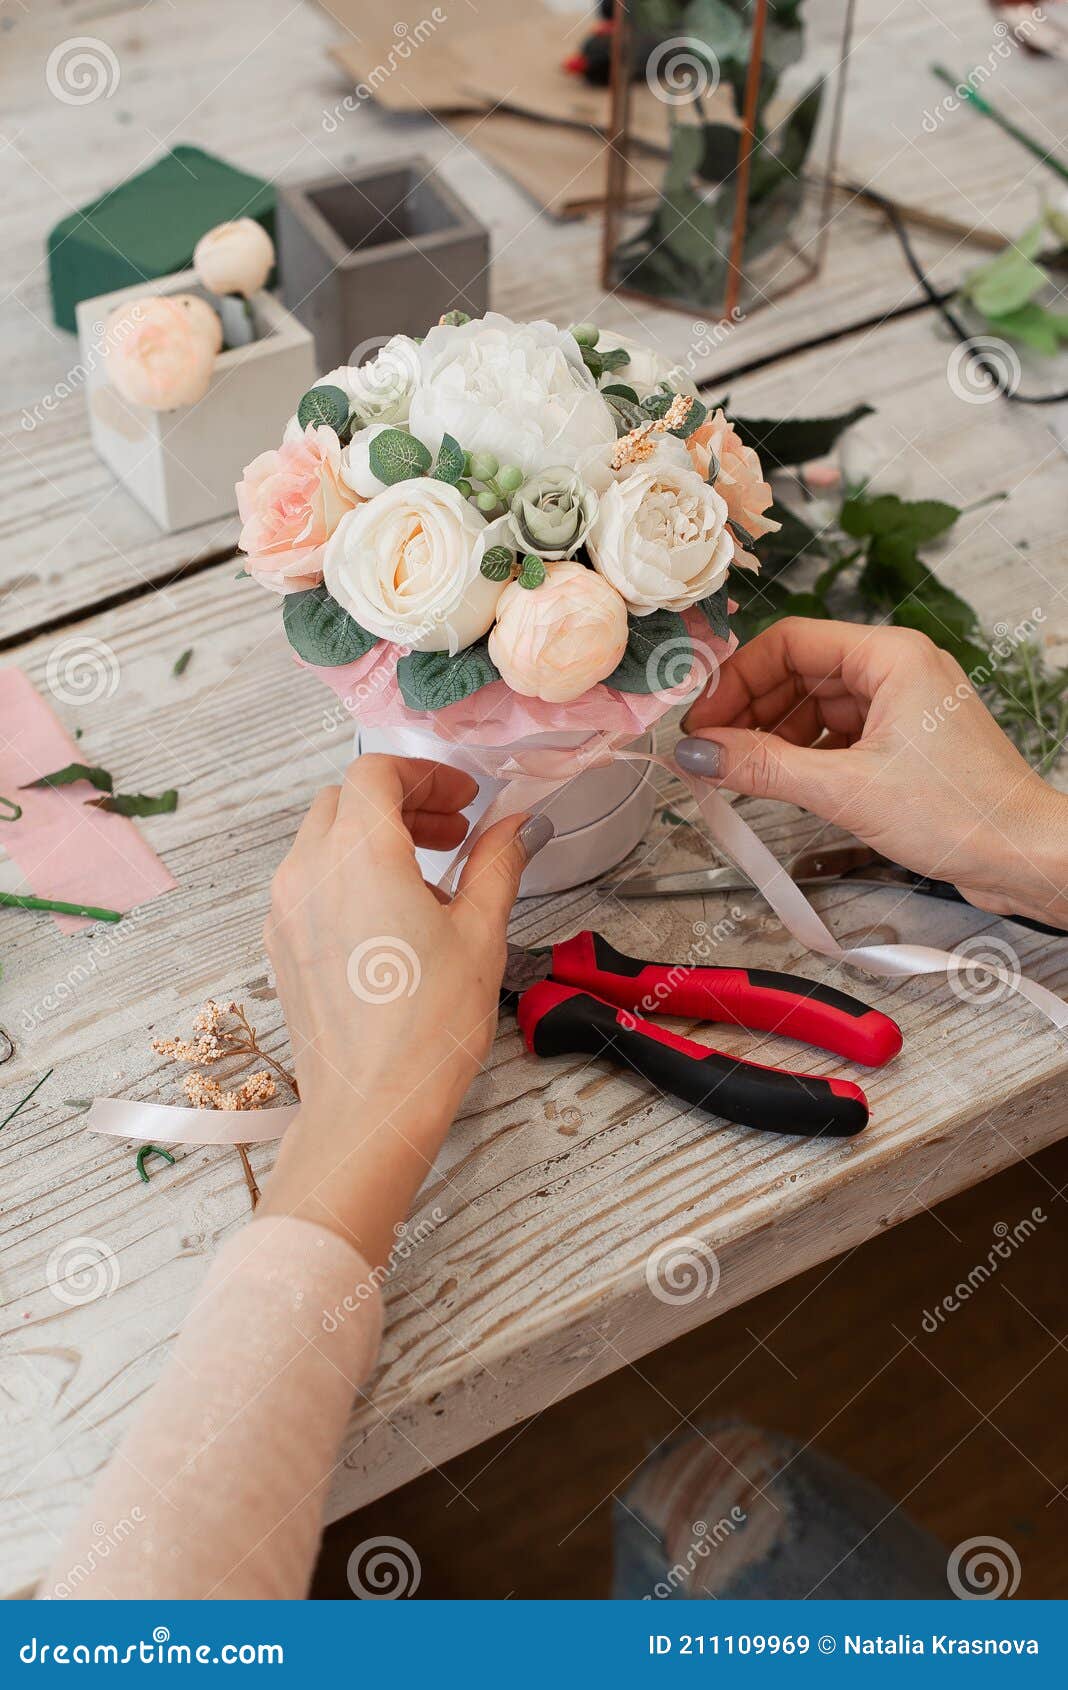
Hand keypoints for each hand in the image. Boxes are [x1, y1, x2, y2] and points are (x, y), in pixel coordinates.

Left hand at [258, 755, 551, 1265]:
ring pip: (322, 841)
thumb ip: (497, 864)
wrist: (371, 1107)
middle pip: (345, 801)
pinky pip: (309, 883)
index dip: (426, 775)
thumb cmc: (428, 1026)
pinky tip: (393, 917)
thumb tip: (518, 826)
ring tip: (430, 879)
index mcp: (358, 854)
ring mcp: (285, 910)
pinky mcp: (280, 945)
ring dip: (374, 838)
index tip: (465, 800)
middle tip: (454, 832)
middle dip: (402, 803)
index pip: (376, 773)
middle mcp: (308, 871)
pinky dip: (348, 876)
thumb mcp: (480, 933)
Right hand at [677, 619, 1066, 927]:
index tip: (703, 722)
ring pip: (815, 706)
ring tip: (741, 775)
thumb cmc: (962, 813)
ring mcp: (902, 706)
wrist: (1024, 857)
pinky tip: (782, 784)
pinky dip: (804, 755)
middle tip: (710, 753)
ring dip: (774, 737)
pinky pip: (837, 734)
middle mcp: (897, 670)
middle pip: (798, 672)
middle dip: (750, 711)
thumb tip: (700, 752)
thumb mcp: (845, 789)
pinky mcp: (904, 742)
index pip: (789, 642)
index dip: (737, 679)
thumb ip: (763, 766)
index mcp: (890, 656)